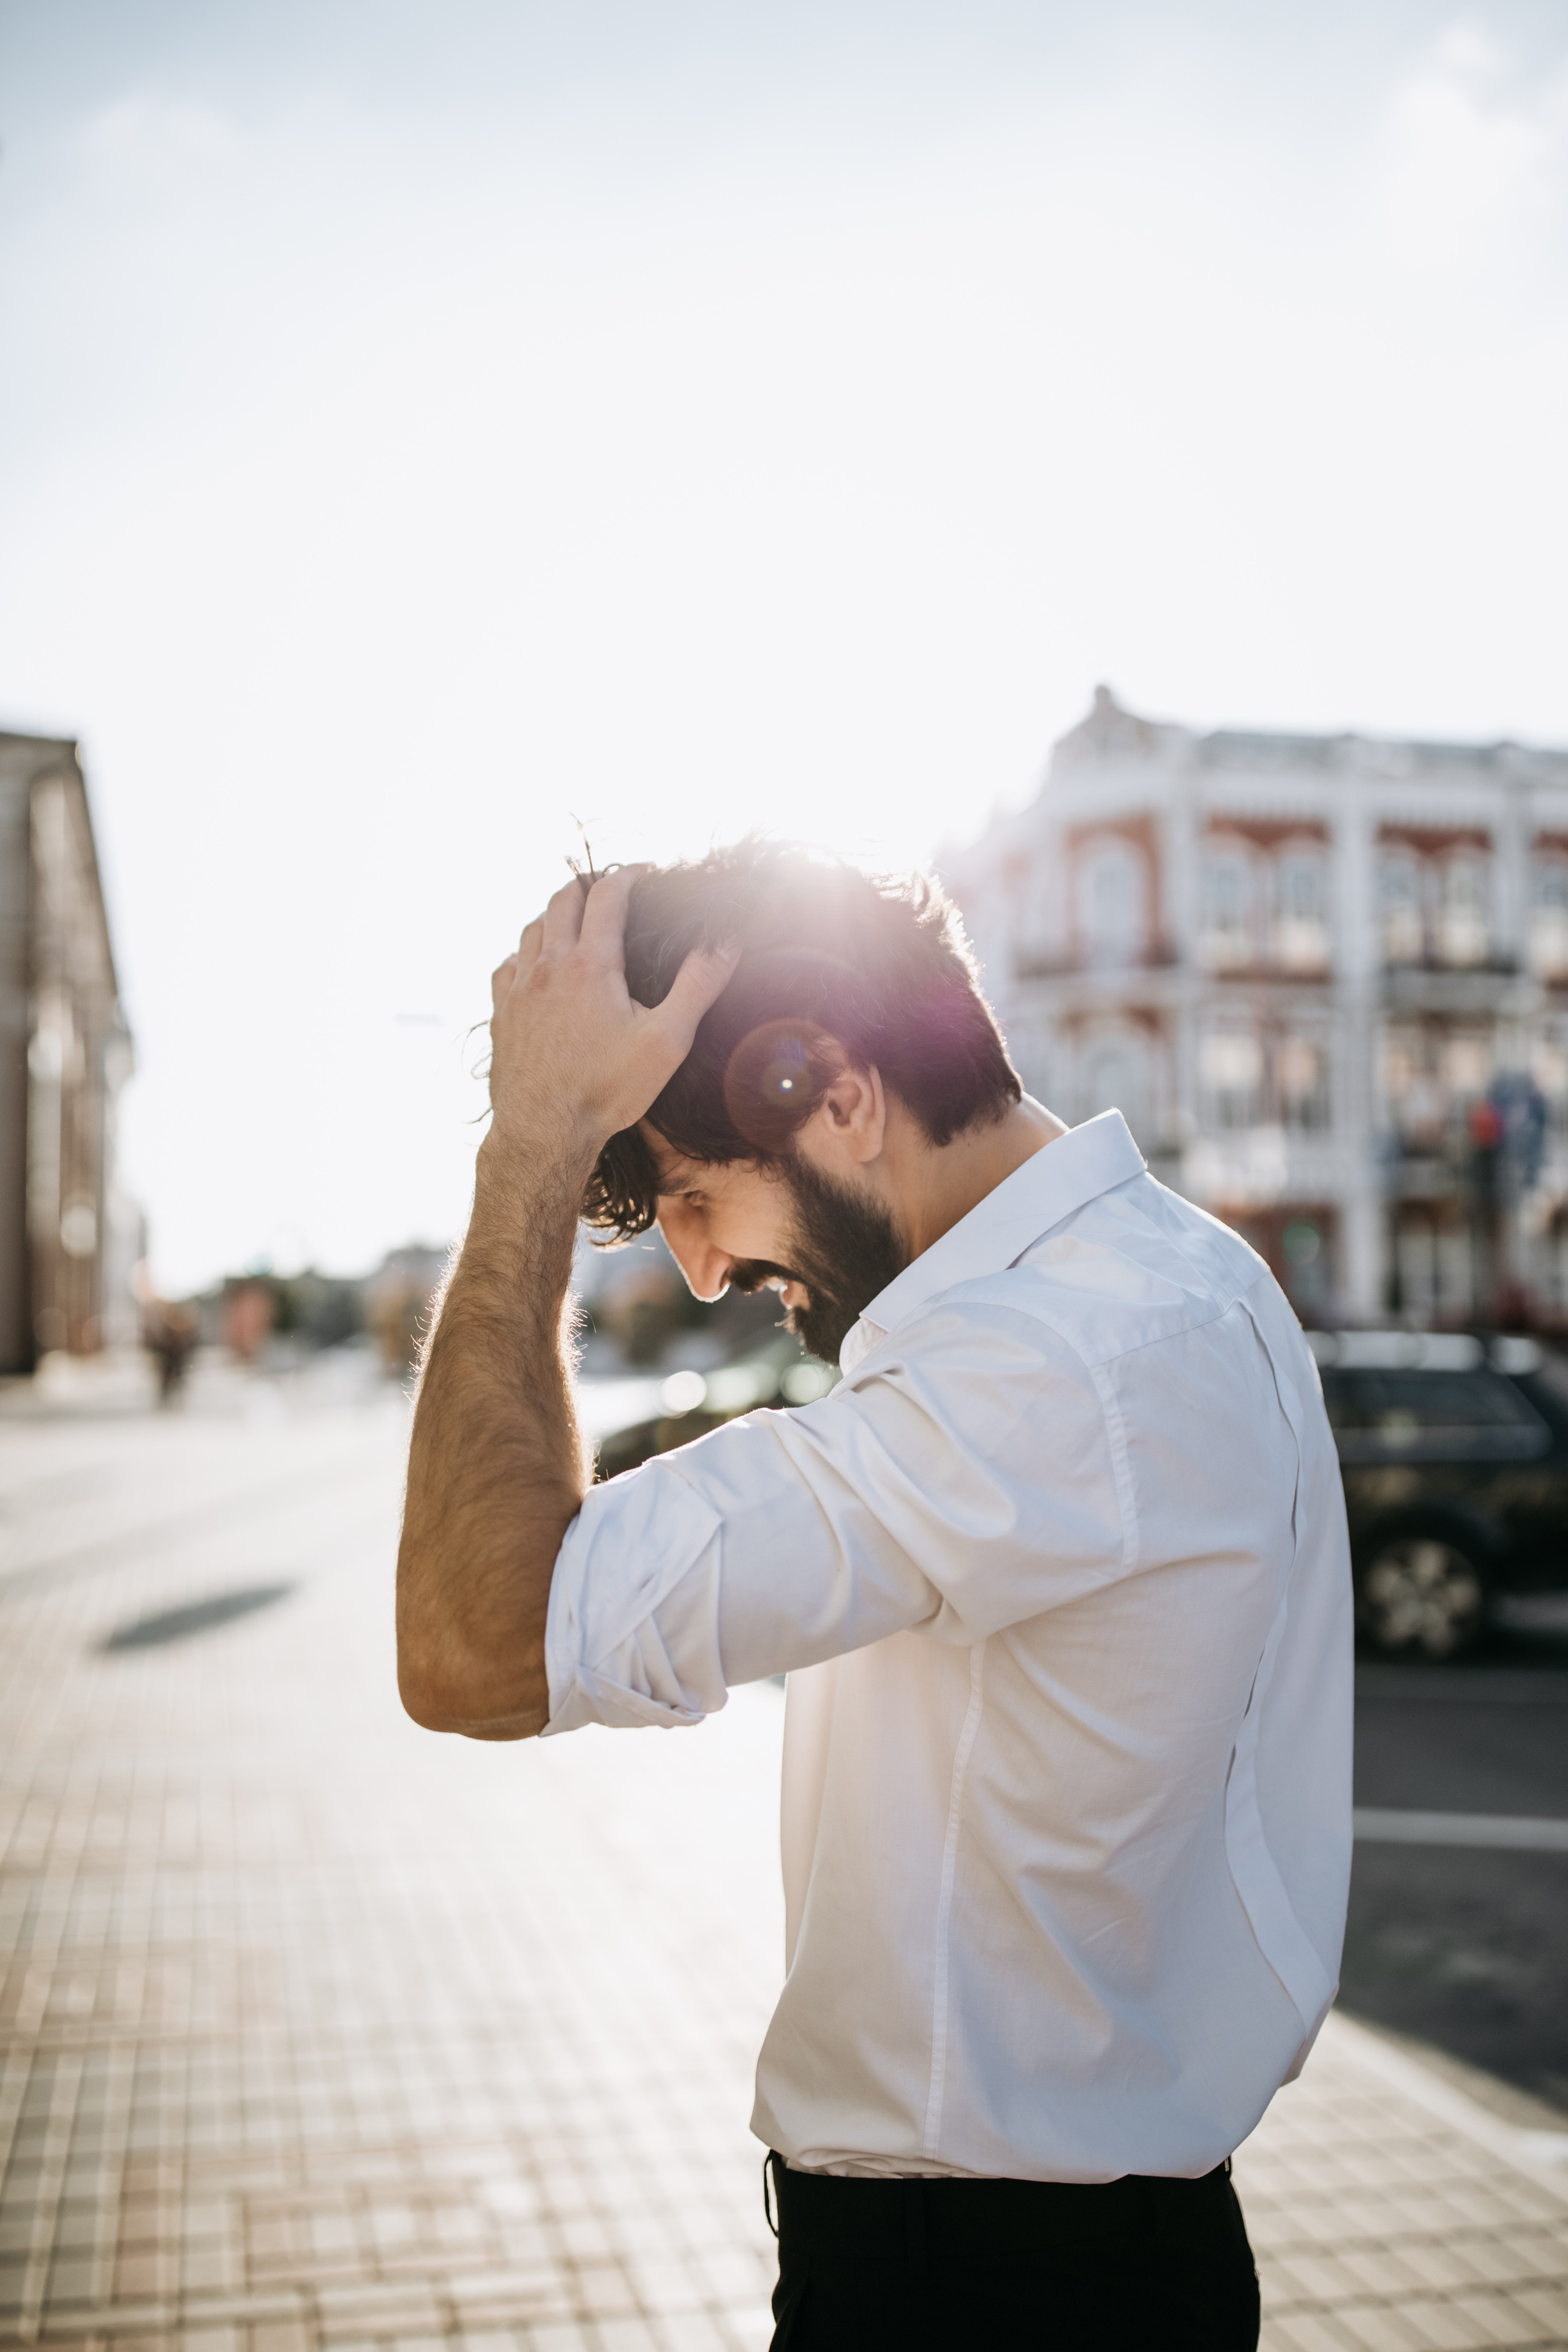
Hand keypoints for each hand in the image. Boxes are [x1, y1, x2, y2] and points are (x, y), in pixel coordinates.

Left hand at [486, 868, 737, 1169]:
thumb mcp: (667, 1040)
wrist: (544, 1132)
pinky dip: (526, 953)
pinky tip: (537, 967)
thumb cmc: (607, 1090)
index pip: (608, 895)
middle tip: (610, 888)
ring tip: (576, 921)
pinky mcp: (502, 1015)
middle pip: (562, 900)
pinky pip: (508, 965)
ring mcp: (519, 990)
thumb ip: (697, 985)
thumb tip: (726, 942)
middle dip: (588, 885)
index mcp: (591, 965)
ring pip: (531, 928)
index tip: (645, 872)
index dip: (629, 875)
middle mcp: (548, 967)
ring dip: (555, 915)